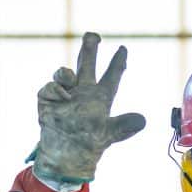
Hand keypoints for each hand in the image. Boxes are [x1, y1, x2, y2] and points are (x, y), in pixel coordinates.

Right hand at [32, 32, 146, 183]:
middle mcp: (84, 92)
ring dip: (66, 73)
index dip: (117, 63)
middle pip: (87, 64)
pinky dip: (55, 89)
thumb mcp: (110, 134)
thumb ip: (124, 125)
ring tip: (70, 82)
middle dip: (89, 48)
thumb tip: (143, 120)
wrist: (65, 156)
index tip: (123, 49)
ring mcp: (65, 95)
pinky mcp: (49, 100)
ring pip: (65, 73)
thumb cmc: (90, 145)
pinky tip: (62, 99)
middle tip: (93, 35)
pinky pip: (51, 86)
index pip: (111, 76)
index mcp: (101, 98)